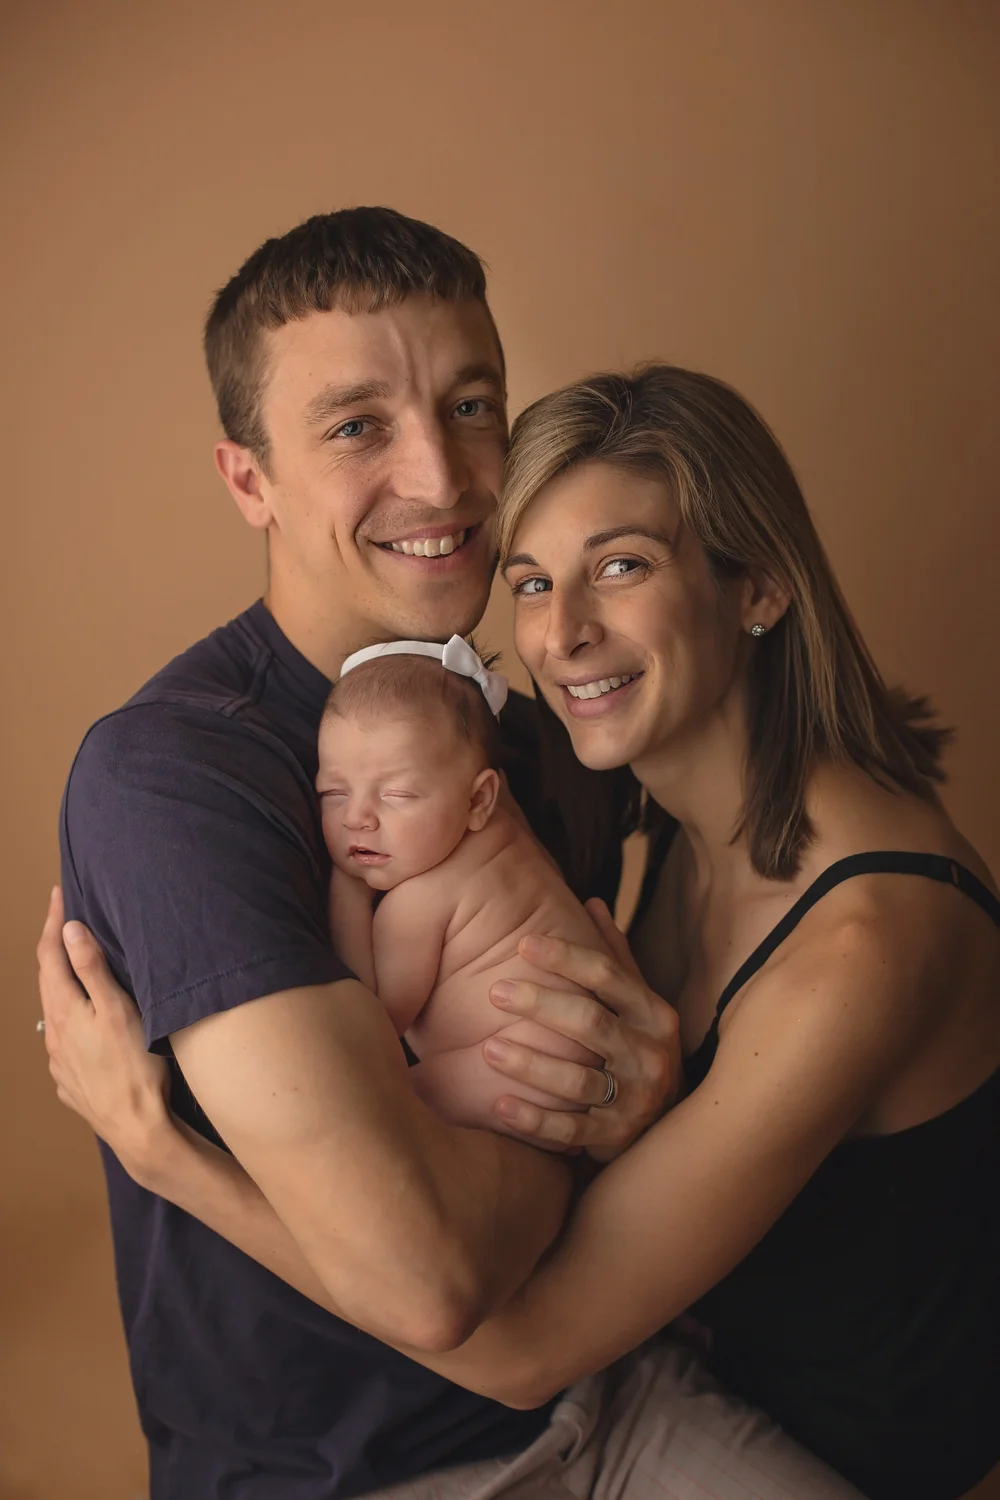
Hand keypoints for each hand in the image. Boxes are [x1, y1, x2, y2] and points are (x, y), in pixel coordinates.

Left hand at [37, 888, 171, 1178]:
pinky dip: (70, 1021)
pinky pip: (63, 1043)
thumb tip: (70, 930)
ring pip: (54, 1013)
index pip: (50, 956)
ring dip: (61, 985)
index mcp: (65, 1011)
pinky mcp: (70, 1082)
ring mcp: (59, 1062)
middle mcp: (54, 1035)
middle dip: (53, 949)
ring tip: (74, 968)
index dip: (52, 922)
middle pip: (47, 982)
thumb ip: (93, 969)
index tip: (57, 894)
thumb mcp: (119, 1010)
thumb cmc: (135, 1068)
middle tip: (64, 920)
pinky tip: (84, 1024)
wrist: (137, 1129)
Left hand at [483, 899, 681, 1160]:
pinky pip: (570, 1130)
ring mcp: (634, 1100)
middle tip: (495, 992)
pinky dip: (534, 1120)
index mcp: (653, 1014)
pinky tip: (499, 1105)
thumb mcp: (637, 1002)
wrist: (670, 1125)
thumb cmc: (638, 1046)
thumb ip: (615, 957)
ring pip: (578, 1081)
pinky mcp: (614, 1139)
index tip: (523, 944)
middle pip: (591, 1023)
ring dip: (531, 1064)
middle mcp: (650, 1055)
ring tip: (488, 1048)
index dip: (566, 957)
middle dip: (541, 1005)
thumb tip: (594, 901)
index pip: (609, 976)